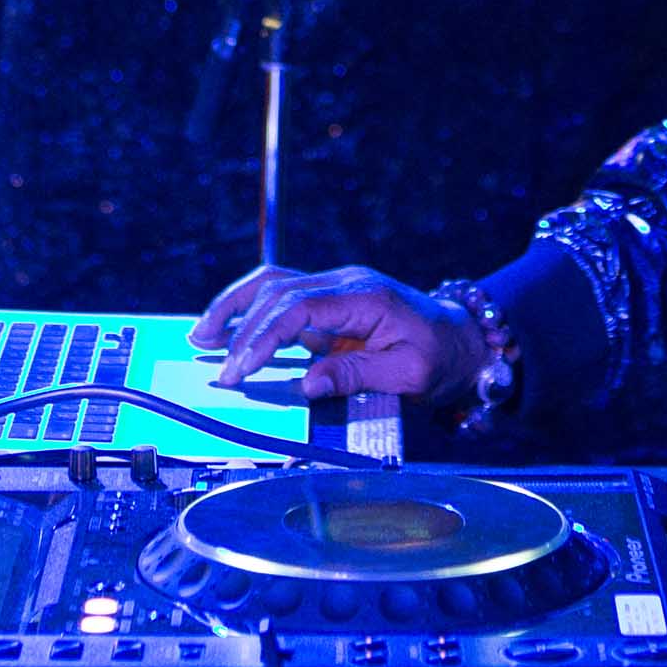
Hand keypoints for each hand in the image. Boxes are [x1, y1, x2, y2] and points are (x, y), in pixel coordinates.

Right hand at [192, 264, 486, 402]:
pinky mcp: (330, 300)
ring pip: (273, 284)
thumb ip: (357, 376)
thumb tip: (308, 384)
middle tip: (217, 367)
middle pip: (278, 290)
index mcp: (366, 296)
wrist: (464, 340)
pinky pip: (282, 297)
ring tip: (202, 337)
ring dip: (235, 307)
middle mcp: (346, 282)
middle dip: (240, 327)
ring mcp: (337, 287)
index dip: (264, 337)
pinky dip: (251, 312)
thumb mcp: (408, 375)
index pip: (300, 307)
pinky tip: (228, 331)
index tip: (240, 369)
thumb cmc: (441, 358)